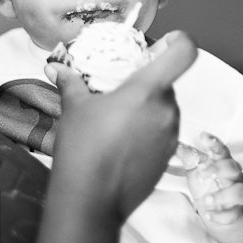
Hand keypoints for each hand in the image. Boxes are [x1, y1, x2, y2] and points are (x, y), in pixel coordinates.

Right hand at [46, 30, 196, 220]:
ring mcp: (171, 134)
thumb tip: (57, 67)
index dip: (180, 41)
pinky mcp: (169, 155)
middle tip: (120, 89)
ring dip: (147, 107)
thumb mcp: (74, 108)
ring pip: (165, 108)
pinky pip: (163, 131)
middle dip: (147, 83)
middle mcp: (167, 110)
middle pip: (167, 83)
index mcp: (148, 90)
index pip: (184, 53)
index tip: (167, 41)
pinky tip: (122, 140)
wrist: (92, 201)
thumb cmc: (83, 149)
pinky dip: (148, 129)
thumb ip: (71, 82)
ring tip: (117, 118)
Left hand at [187, 133, 242, 225]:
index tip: (203, 136)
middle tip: (202, 174)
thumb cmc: (208, 185)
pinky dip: (221, 216)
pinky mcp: (238, 211)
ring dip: (222, 195)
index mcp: (223, 163)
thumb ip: (189, 157)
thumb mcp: (197, 171)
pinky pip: (234, 213)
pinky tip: (208, 215)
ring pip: (238, 191)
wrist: (222, 210)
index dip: (215, 143)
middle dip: (218, 169)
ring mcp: (238, 194)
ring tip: (206, 199)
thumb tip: (175, 143)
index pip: (222, 150)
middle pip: (233, 167)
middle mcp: (234, 177)